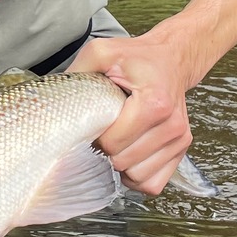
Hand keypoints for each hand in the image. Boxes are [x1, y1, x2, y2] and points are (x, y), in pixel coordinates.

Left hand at [69, 30, 196, 195]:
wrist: (171, 59)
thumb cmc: (137, 58)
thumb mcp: (103, 53)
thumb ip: (79, 72)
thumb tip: (54, 101)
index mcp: (154, 103)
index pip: (113, 144)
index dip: (95, 138)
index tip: (94, 124)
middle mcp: (172, 125)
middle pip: (123, 163)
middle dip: (106, 153)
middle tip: (103, 133)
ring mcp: (179, 139)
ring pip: (139, 178)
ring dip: (121, 167)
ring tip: (117, 144)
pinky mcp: (182, 149)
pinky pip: (153, 183)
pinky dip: (137, 177)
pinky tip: (129, 157)